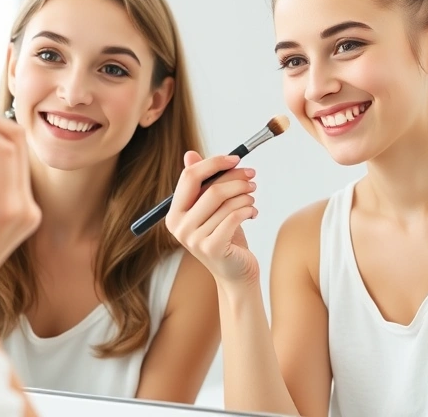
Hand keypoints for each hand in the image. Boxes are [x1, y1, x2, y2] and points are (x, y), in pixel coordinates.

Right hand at [165, 151, 259, 287]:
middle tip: (252, 177)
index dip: (213, 163)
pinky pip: (233, 217)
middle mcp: (179, 226)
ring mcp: (193, 239)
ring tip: (252, 198)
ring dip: (245, 195)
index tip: (235, 158)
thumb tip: (190, 154)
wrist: (235, 273)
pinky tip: (253, 212)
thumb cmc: (225, 236)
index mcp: (174, 213)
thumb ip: (202, 183)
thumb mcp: (212, 208)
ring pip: (226, 203)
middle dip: (236, 179)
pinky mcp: (212, 248)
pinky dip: (248, 209)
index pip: (189, 176)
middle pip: (211, 189)